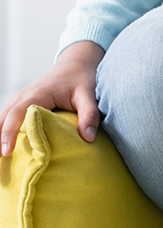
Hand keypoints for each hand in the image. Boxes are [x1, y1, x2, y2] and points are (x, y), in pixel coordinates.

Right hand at [2, 41, 105, 156]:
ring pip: (1, 119)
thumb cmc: (82, 79)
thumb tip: (88, 138)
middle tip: (0, 163)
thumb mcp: (89, 95)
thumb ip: (90, 115)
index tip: (7, 152)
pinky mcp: (20, 103)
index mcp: (38, 93)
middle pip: (3, 118)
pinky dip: (2, 132)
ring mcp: (19, 99)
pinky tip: (4, 148)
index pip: (17, 114)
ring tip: (0, 161)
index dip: (9, 132)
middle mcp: (23, 96)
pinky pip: (6, 118)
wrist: (75, 64)